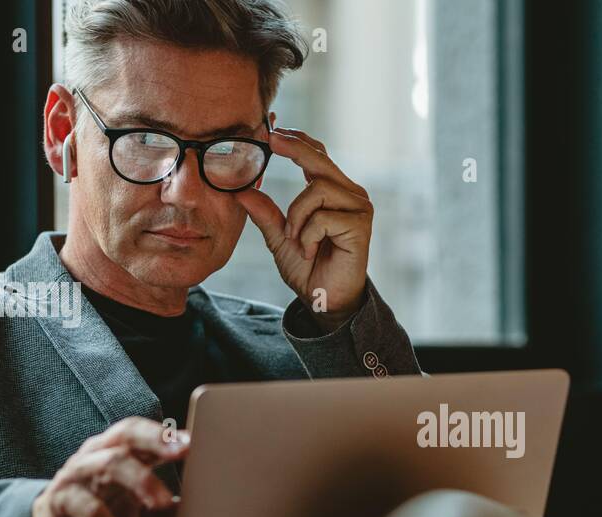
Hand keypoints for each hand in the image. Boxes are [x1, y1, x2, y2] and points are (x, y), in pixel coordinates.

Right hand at [32, 417, 187, 516]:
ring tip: (162, 502)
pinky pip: (85, 507)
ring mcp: (77, 475)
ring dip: (139, 481)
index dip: (168, 434)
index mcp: (121, 454)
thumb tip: (206, 512)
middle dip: (155, 439)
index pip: (144, 433)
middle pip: (125, 436)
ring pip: (108, 464)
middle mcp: (99, 456)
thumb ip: (170, 513)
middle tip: (181, 450)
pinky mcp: (59, 502)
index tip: (197, 441)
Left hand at [236, 126, 372, 332]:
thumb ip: (265, 214)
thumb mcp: (280, 237)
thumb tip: (240, 190)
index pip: (318, 155)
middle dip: (295, 148)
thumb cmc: (308, 269)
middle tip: (271, 139)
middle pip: (321, 160)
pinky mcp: (360, 226)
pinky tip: (311, 251)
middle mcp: (350, 195)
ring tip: (296, 239)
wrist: (325, 300)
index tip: (273, 131)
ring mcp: (359, 208)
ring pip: (318, 189)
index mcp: (334, 192)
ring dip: (297, 215)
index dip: (297, 141)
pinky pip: (323, 217)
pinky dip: (308, 235)